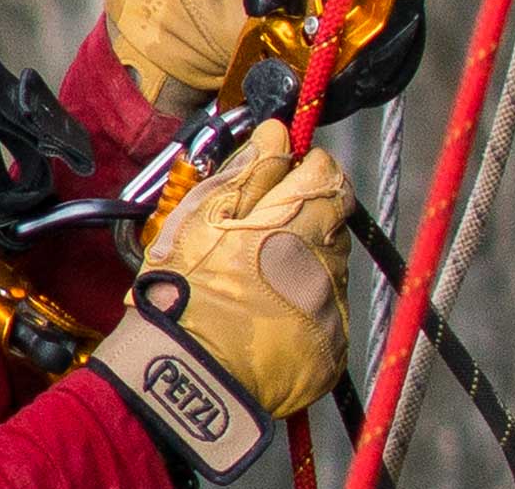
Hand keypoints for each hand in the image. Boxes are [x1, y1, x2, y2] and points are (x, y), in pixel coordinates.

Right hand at [90, 120, 352, 481]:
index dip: (310, 170)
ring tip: (256, 286)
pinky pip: (327, 318)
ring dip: (304, 267)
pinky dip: (304, 313)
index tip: (288, 177)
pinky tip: (266, 320)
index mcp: (295, 224)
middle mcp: (325, 266)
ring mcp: (332, 312)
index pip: (330, 176)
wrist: (182, 380)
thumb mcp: (202, 217)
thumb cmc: (183, 294)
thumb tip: (276, 132)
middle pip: (332, 225)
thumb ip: (249, 171)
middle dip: (305, 222)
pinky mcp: (332, 353)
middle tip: (259, 240)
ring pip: (330, 271)